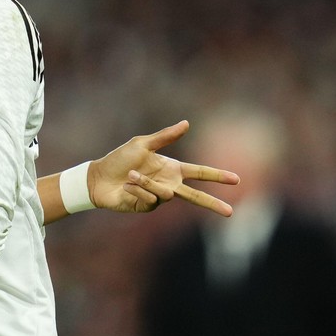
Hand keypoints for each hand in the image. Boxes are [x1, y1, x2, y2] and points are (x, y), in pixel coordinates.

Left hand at [90, 120, 238, 215]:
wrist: (99, 178)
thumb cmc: (119, 159)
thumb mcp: (142, 144)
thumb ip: (165, 137)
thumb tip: (187, 123)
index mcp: (172, 168)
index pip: (200, 172)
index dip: (217, 176)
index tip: (236, 179)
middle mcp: (168, 184)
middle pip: (196, 197)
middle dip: (212, 203)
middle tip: (231, 212)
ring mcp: (158, 197)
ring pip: (164, 193)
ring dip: (146, 183)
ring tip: (130, 176)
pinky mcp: (146, 207)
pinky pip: (150, 199)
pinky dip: (137, 190)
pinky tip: (126, 187)